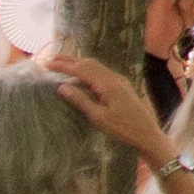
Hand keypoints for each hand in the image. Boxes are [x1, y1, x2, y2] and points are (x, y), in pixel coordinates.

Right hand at [43, 50, 170, 159]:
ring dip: (78, 63)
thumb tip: (61, 86)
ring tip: (62, 63)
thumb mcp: (98, 117)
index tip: (46, 64)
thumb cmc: (122, 128)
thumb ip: (80, 100)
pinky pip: (101, 72)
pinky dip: (88, 69)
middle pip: (89, 63)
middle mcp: (114, 78)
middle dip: (69, 60)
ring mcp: (119, 81)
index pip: (81, 70)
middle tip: (50, 61)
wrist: (147, 133)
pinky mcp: (121, 86)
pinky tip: (81, 74)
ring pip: (96, 66)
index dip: (63, 66)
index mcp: (108, 84)